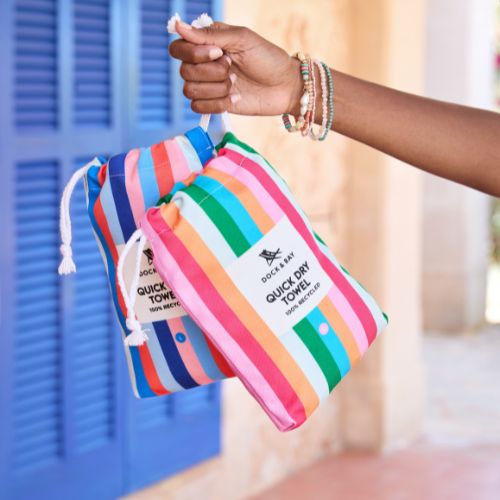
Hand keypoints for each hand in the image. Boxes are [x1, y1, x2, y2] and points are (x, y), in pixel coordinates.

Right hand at [169, 21, 301, 115]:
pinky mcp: (215, 104)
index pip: (178, 48)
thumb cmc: (267, 58)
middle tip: (232, 68)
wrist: (285, 87)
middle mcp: (204, 65)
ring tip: (235, 83)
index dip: (193, 53)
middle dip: (212, 72)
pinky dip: (218, 104)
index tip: (219, 52)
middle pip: (184, 72)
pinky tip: (236, 98)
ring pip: (190, 91)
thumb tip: (178, 26)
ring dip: (216, 89)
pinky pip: (199, 108)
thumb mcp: (242, 39)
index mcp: (207, 44)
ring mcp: (209, 86)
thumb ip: (209, 35)